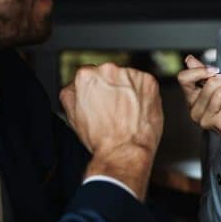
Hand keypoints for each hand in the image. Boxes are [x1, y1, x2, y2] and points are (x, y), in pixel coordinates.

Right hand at [59, 63, 163, 199]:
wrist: (124, 151)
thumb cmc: (100, 139)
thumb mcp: (72, 116)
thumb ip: (70, 94)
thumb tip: (74, 86)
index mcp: (86, 76)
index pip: (91, 76)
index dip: (96, 92)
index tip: (101, 102)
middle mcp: (107, 70)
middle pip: (110, 75)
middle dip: (112, 89)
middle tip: (114, 111)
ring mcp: (130, 74)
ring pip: (129, 79)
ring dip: (129, 92)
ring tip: (127, 114)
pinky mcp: (149, 82)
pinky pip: (145, 85)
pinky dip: (144, 96)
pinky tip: (139, 112)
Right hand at [177, 55, 220, 163]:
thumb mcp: (220, 90)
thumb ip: (207, 76)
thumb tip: (190, 60)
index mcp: (192, 100)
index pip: (183, 79)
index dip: (199, 70)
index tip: (217, 69)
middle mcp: (194, 111)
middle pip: (210, 84)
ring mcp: (205, 119)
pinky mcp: (219, 124)